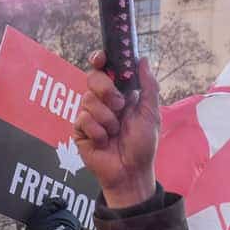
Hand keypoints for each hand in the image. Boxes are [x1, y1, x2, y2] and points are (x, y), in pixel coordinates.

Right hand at [73, 55, 160, 207]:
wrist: (132, 171)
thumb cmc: (142, 145)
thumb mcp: (150, 113)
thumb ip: (148, 86)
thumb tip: (142, 59)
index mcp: (119, 94)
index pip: (104, 70)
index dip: (100, 60)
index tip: (101, 58)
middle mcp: (102, 102)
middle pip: (92, 78)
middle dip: (107, 90)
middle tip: (119, 106)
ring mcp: (89, 115)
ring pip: (88, 99)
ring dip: (107, 118)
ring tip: (115, 132)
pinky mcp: (79, 130)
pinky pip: (83, 119)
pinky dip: (98, 131)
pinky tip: (104, 141)